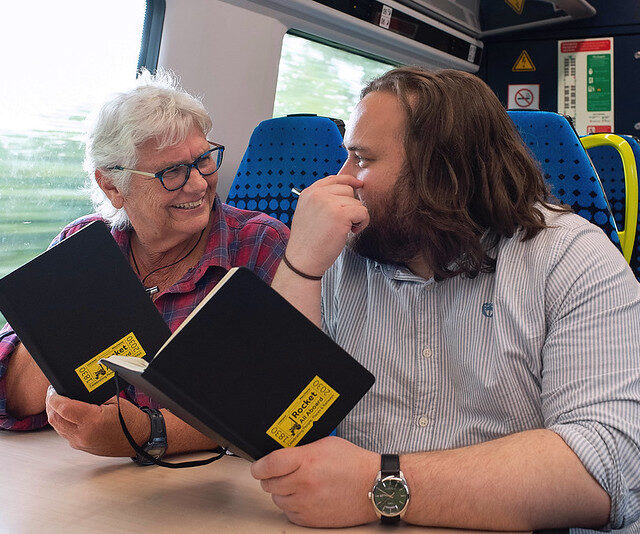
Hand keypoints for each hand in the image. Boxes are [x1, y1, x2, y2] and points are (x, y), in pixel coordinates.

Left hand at [45, 386, 149, 456]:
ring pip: (57, 428)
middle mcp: (84, 435)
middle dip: (50, 405)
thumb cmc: (131, 420)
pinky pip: (64, 433)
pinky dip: (62, 422)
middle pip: (55, 419)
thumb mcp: (114, 400)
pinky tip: (67, 415)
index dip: (54, 397)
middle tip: (53, 394)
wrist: (139, 438)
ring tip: (58, 403)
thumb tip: (76, 391)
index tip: (54, 390)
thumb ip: (92, 396)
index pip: (63, 408)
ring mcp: (81, 443)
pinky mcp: (81, 446)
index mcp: (93, 421)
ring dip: (55, 414)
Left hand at [251, 436, 378, 526]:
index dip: (259, 466)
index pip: (268, 465)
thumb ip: (300, 448)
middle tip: (281, 472)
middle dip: (271, 477)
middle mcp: (304, 484)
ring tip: (298, 483)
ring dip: (282, 491)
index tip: (258, 466)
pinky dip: (292, 505)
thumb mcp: (325, 443)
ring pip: (277, 499)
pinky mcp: (311, 520)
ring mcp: (306, 504)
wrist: (373, 486)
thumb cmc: (353, 464)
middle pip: (268, 483)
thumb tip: (281, 451)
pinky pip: (288, 513)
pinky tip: (305, 496)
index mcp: (306, 461)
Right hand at [287, 175, 369, 276]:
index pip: (333, 179)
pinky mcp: (340, 215)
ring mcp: (328, 204)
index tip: (359, 184)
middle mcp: (317, 195)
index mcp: (309, 193)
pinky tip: (352, 232)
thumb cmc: (308, 242)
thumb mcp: (308, 213)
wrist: (303, 260)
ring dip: (356, 216)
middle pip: (348, 190)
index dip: (349, 181)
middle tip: (343, 223)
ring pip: (356, 201)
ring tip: (344, 229)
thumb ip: (322, 201)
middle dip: (350, 206)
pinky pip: (362, 212)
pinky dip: (362, 223)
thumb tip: (347, 192)